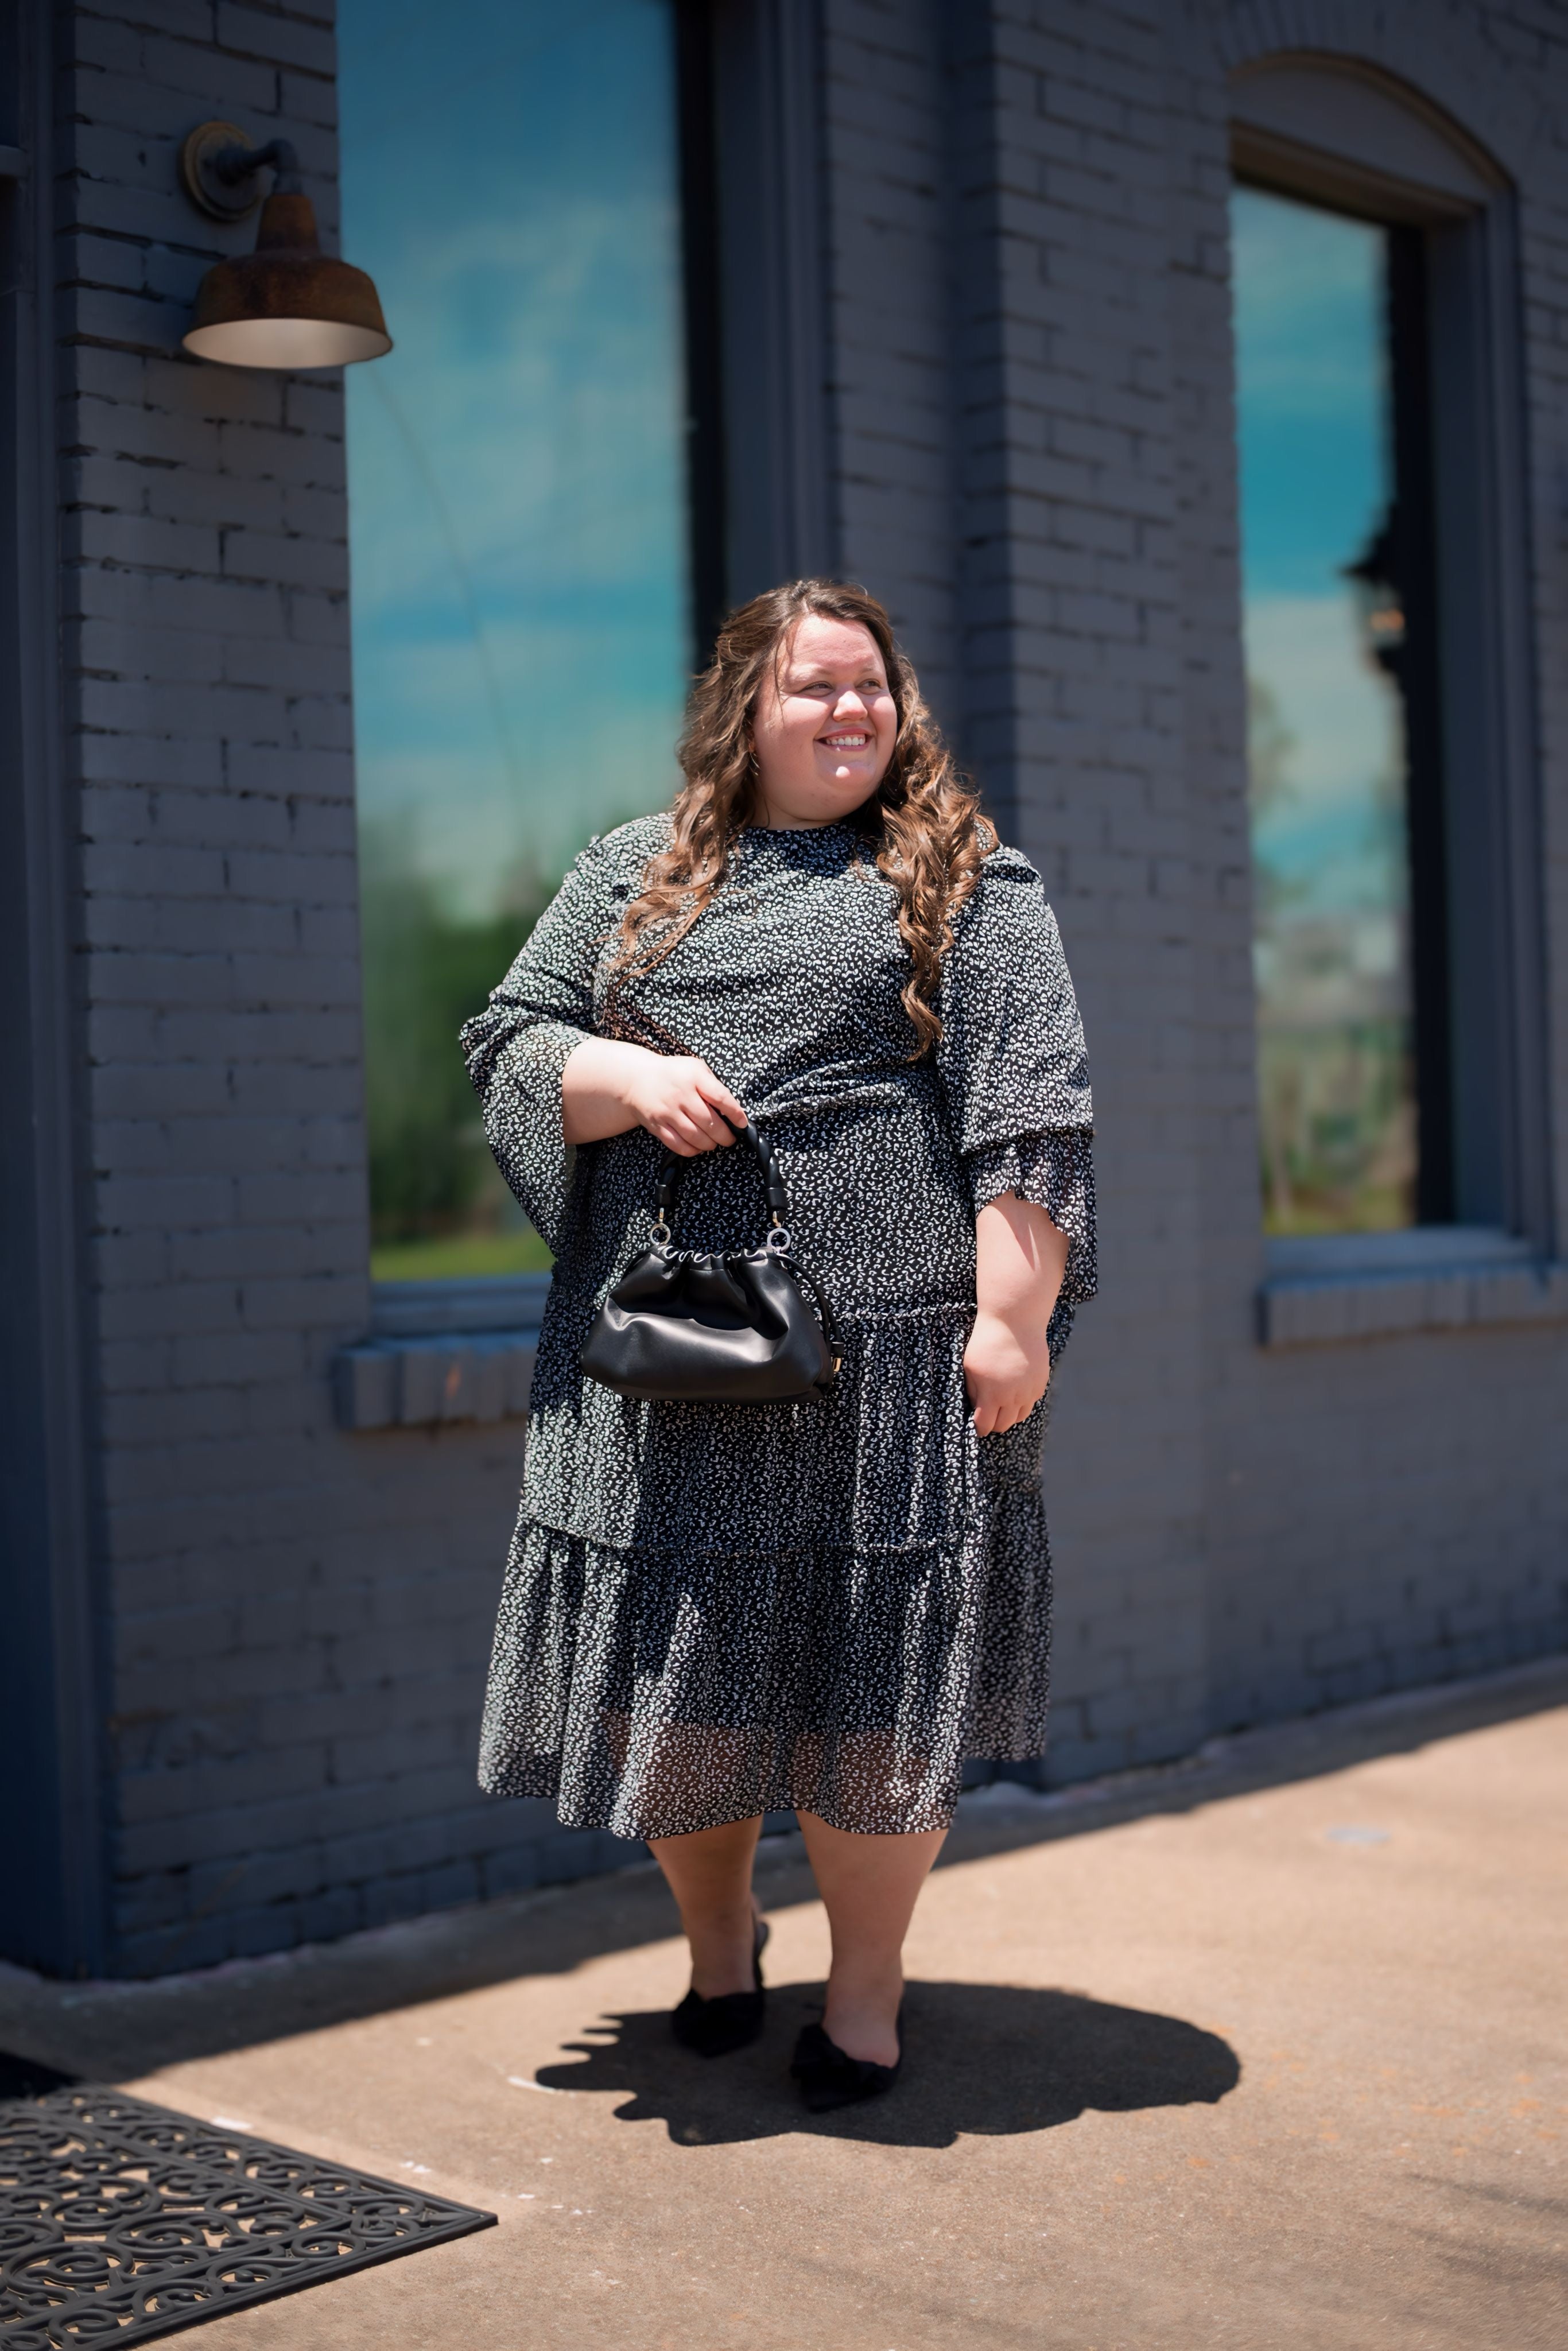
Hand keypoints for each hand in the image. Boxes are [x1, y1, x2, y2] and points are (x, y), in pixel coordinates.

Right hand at [623, 1053, 747, 1156]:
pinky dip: (691, 1150)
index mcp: (694, 1077)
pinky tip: (697, 1147)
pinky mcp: (657, 1125)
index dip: (735, 1114)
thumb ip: (712, 1085)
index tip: (742, 1123)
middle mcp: (681, 1095)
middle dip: (724, 1136)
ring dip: (709, 1144)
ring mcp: (667, 1111)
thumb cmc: (673, 1073)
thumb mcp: (695, 1068)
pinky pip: (677, 1145)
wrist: (637, 1078)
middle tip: (729, 1139)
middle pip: (709, 1122)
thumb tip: (731, 1109)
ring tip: (714, 1143)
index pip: (721, 1098)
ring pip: (695, 1137)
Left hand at [963, 1307, 1051, 1436]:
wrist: (1015, 1321)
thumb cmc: (986, 1342)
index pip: (985, 1425)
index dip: (978, 1428)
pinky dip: (1021, 1402)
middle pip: (1004, 1425)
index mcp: (993, 1395)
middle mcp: (1014, 1397)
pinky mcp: (1041, 1382)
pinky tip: (1013, 1390)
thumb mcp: (970, 1367)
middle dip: (993, 1423)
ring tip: (1000, 1404)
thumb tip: (975, 1409)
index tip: (976, 1425)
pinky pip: (1031, 1402)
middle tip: (987, 1415)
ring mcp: (1030, 1391)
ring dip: (1009, 1414)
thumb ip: (973, 1392)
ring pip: (1020, 1417)